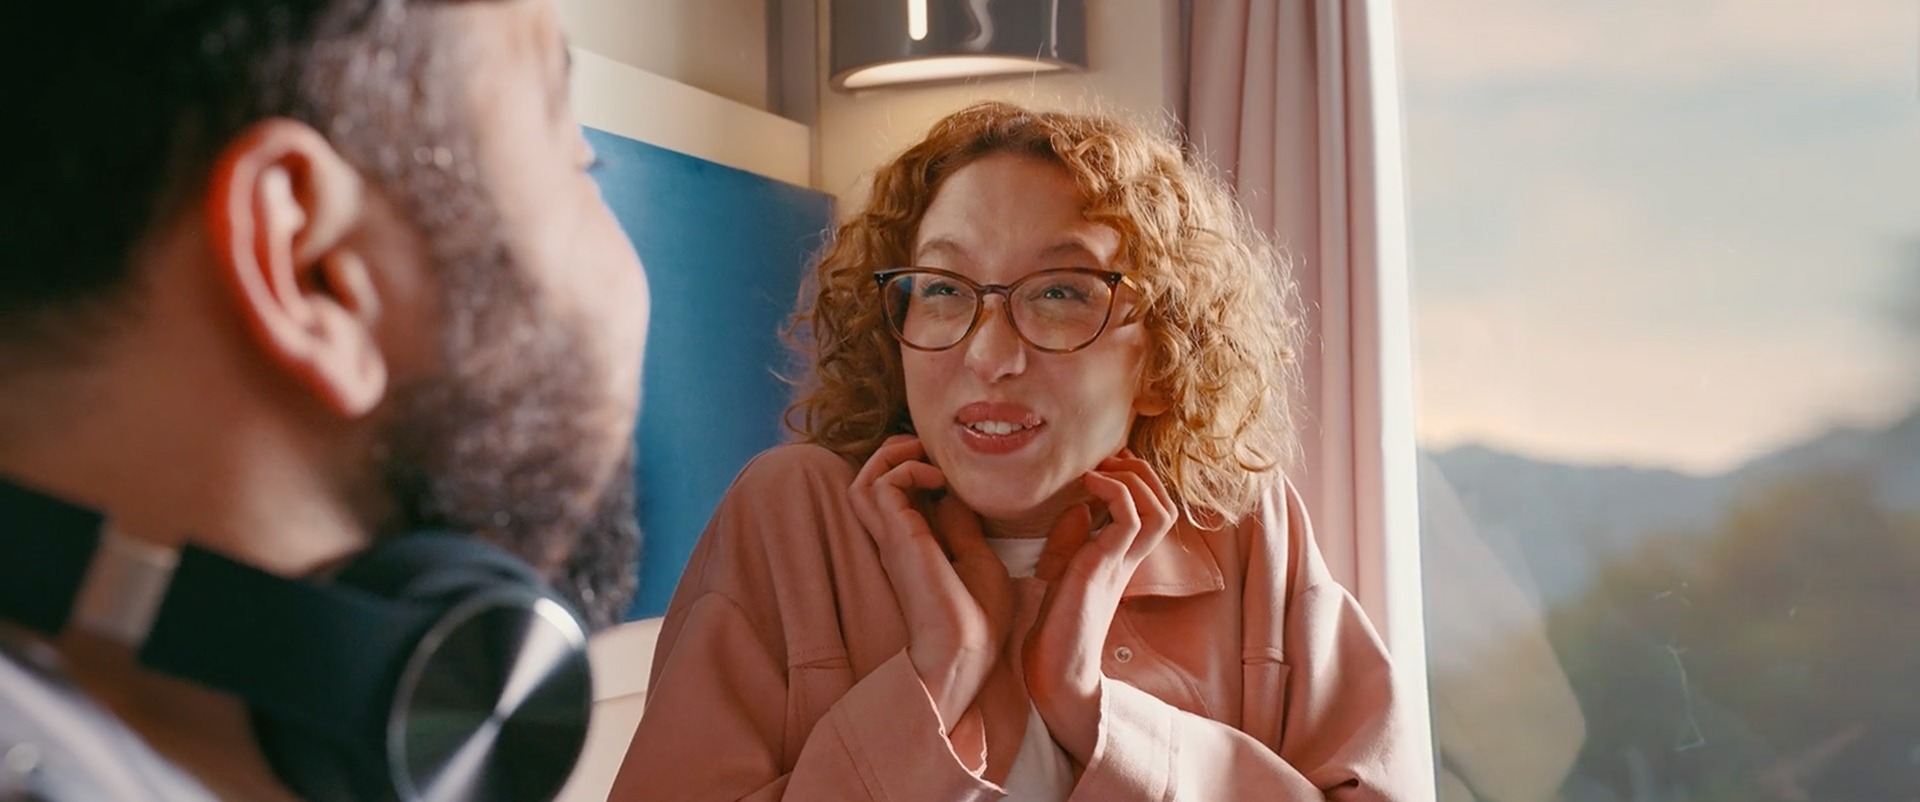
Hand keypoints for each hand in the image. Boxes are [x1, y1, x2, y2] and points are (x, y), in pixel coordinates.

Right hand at [848, 435, 1012, 731]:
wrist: (966, 652)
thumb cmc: (976, 619)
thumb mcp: (978, 560)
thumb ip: (962, 527)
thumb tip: (954, 494)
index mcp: (912, 547)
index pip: (895, 496)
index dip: (916, 469)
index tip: (951, 470)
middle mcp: (894, 540)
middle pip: (868, 482)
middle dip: (895, 455)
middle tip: (931, 454)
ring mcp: (891, 538)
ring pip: (864, 479)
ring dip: (894, 457)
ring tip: (930, 460)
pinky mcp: (896, 537)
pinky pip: (882, 484)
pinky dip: (907, 468)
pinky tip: (938, 480)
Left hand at [1025, 452, 1176, 764]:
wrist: (1055, 673)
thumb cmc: (1054, 629)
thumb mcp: (1061, 572)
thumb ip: (1071, 540)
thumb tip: (1077, 506)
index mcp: (1121, 561)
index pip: (1153, 513)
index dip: (1138, 482)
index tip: (1104, 467)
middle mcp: (1128, 561)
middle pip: (1166, 507)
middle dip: (1142, 474)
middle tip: (1109, 461)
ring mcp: (1120, 564)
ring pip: (1160, 510)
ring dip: (1134, 479)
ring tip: (1102, 470)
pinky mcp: (1104, 567)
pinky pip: (1130, 518)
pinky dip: (1115, 492)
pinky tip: (1088, 484)